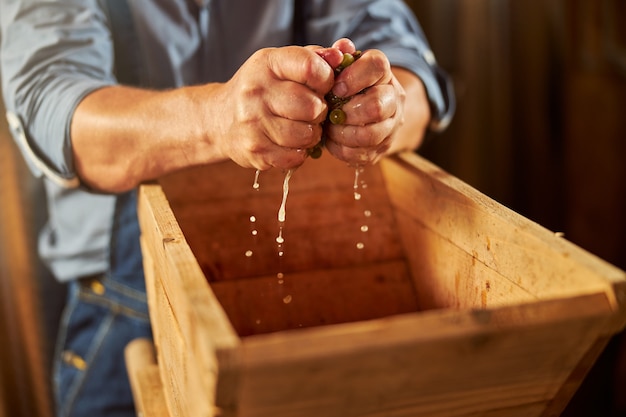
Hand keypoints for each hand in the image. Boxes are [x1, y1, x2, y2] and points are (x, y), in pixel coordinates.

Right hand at [212, 45, 340, 170]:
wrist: (219, 119)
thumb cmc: (262, 89)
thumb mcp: (281, 65)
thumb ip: (315, 58)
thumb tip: (343, 54)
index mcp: (267, 63)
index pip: (312, 68)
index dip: (327, 80)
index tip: (322, 86)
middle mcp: (256, 91)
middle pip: (312, 106)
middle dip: (320, 112)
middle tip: (312, 112)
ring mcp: (253, 123)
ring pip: (306, 135)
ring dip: (311, 135)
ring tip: (303, 128)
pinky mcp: (255, 151)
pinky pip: (295, 157)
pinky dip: (299, 153)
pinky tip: (291, 143)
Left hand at [321, 39, 408, 165]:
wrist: (365, 113)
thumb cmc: (346, 86)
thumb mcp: (341, 68)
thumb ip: (338, 57)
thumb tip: (340, 47)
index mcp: (383, 73)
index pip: (377, 66)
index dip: (355, 77)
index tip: (336, 87)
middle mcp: (394, 98)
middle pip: (377, 106)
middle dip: (348, 112)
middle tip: (331, 114)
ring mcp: (391, 126)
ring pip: (372, 134)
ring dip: (343, 133)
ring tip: (328, 129)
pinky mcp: (382, 149)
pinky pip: (362, 154)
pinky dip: (341, 150)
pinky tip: (332, 142)